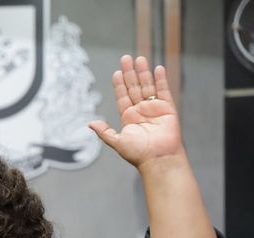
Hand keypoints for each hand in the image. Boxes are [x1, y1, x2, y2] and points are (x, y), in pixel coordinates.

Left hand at [89, 55, 184, 169]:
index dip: (119, 84)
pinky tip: (157, 68)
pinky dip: (161, 79)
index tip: (116, 72)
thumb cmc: (138, 154)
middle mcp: (140, 111)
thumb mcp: (117, 141)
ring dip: (143, 72)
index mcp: (128, 118)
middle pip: (134, 87)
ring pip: (147, 86)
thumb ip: (104, 132)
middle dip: (129, 73)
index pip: (123, 96)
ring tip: (139, 58)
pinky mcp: (167, 108)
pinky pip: (164, 90)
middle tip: (125, 58)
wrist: (158, 159)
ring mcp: (154, 108)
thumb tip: (90, 123)